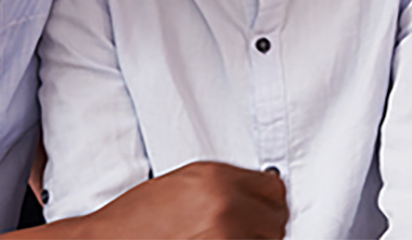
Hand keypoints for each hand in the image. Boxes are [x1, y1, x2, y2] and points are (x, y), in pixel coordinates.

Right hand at [63, 161, 287, 238]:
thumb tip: (258, 196)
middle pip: (277, 218)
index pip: (274, 189)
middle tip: (243, 232)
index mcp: (215, 179)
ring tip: (223, 239)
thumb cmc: (135, 221)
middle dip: (263, 226)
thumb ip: (223, 186)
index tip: (262, 210)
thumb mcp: (182, 185)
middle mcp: (224, 206)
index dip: (268, 202)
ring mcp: (225, 237)